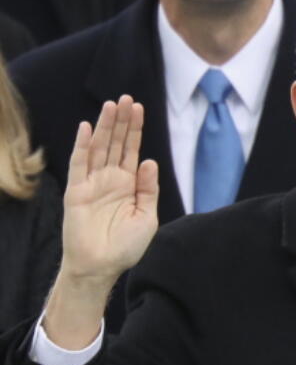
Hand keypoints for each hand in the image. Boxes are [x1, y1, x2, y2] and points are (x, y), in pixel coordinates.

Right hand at [61, 95, 158, 283]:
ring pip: (99, 148)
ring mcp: (92, 184)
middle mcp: (110, 180)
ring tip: (112, 105)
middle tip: (127, 98)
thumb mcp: (147, 217)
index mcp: (128, 185)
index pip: (132, 150)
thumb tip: (149, 161)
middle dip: (121, 121)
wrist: (101, 267)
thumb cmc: (126, 246)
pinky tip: (87, 128)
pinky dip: (83, 146)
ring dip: (105, 127)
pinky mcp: (77, 191)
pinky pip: (79, 164)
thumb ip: (148, 189)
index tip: (139, 108)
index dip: (135, 130)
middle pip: (116, 143)